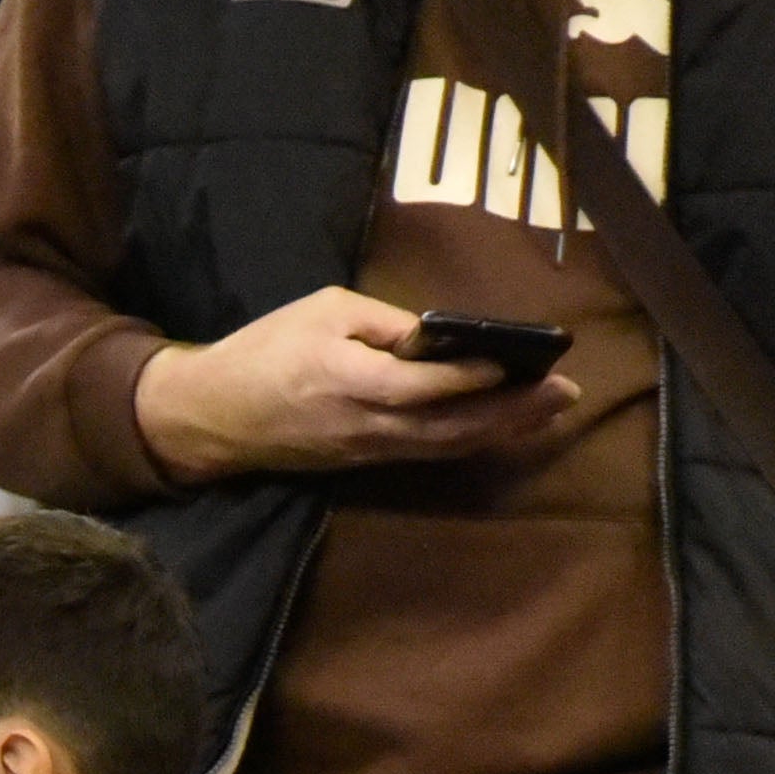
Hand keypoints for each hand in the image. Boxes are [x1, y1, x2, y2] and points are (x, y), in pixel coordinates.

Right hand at [127, 284, 587, 482]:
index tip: (514, 358)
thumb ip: (383, 324)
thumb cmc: (263, 350)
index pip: (418, 385)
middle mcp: (362, 424)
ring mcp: (365, 450)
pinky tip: (505, 426)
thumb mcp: (320, 312)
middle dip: (511, 411)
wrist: (210, 415)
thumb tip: (437, 338)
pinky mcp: (364, 460)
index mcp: (345, 380)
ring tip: (552, 408)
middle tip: (564, 392)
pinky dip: (472, 439)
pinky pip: (428, 452)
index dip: (469, 376)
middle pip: (448, 426)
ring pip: (445, 446)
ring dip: (503, 429)